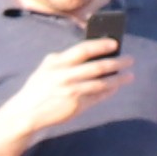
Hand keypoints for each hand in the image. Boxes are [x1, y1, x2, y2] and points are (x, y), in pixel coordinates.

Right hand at [0, 33, 133, 141]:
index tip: (115, 43)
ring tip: (129, 75)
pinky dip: (109, 91)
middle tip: (130, 59)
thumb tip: (92, 53)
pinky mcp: (75, 105)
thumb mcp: (46, 68)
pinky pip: (98, 96)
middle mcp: (65, 76)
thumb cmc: (39, 87)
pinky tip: (116, 87)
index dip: (101, 45)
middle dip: (117, 62)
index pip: (83, 49)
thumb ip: (64, 59)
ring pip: (102, 83)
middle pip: (97, 66)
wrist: (26, 112)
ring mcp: (71, 91)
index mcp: (57, 63)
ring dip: (118, 78)